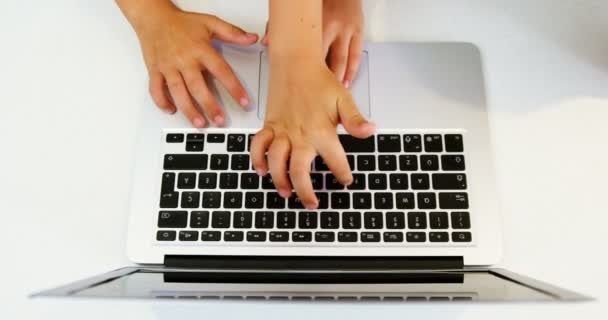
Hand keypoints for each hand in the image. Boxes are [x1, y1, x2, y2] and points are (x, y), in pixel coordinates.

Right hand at [118, 1, 257, 126]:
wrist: (154, 17)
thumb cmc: (182, 23)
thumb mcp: (210, 23)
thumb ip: (232, 33)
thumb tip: (252, 38)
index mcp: (200, 49)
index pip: (221, 71)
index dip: (234, 88)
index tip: (244, 102)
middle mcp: (184, 60)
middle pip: (197, 86)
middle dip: (209, 106)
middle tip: (219, 121)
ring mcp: (168, 67)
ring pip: (177, 92)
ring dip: (188, 109)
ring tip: (199, 123)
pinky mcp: (155, 71)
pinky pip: (155, 89)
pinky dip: (161, 101)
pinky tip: (171, 110)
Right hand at [250, 59, 374, 208]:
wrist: (295, 63)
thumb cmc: (319, 80)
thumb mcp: (343, 99)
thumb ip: (355, 120)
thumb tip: (370, 132)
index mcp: (321, 130)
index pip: (335, 160)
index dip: (342, 174)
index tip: (346, 181)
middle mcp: (300, 134)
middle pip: (298, 171)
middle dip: (305, 191)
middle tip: (312, 203)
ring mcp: (282, 131)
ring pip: (276, 162)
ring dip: (279, 180)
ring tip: (286, 193)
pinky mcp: (270, 125)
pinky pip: (259, 145)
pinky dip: (258, 159)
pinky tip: (262, 170)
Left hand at [261, 0, 363, 87]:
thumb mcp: (299, 11)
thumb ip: (281, 25)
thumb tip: (267, 42)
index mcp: (316, 23)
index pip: (308, 53)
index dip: (303, 72)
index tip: (297, 86)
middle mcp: (333, 27)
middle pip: (327, 60)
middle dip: (323, 81)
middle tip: (316, 96)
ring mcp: (347, 30)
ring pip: (343, 61)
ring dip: (338, 80)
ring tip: (333, 94)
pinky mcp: (358, 30)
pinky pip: (356, 55)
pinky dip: (352, 72)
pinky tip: (346, 82)